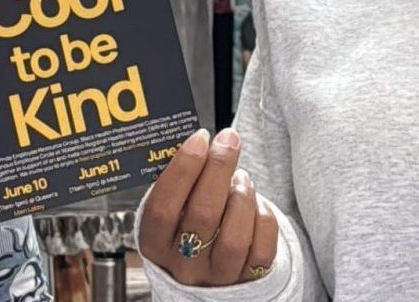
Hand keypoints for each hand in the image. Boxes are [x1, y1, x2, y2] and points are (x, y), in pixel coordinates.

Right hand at [138, 128, 278, 286]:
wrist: (209, 272)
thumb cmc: (187, 227)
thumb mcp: (171, 210)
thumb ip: (179, 184)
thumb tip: (201, 142)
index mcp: (155, 244)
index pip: (162, 206)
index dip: (183, 168)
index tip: (199, 138)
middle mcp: (183, 265)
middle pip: (202, 215)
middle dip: (219, 168)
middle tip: (228, 140)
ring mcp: (216, 276)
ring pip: (234, 237)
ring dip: (241, 196)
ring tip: (241, 178)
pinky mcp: (246, 280)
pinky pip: (261, 250)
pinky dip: (263, 218)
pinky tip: (256, 203)